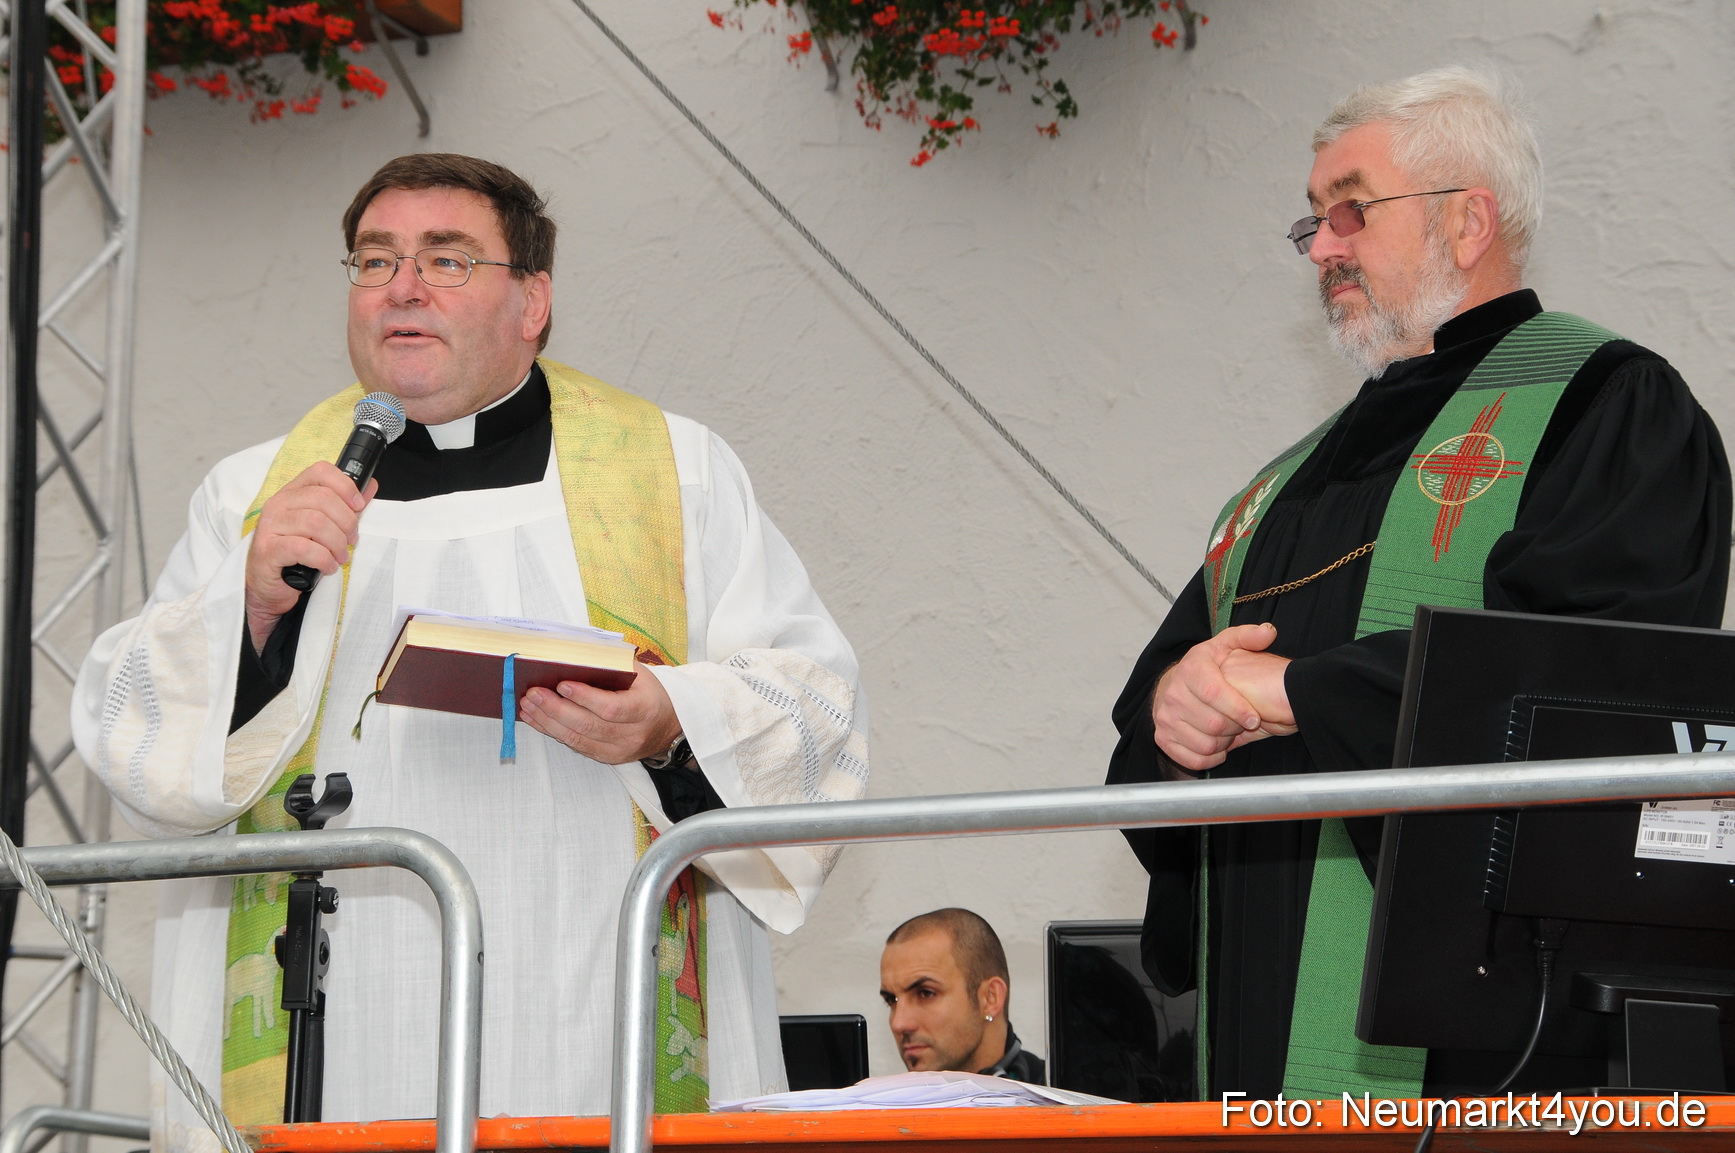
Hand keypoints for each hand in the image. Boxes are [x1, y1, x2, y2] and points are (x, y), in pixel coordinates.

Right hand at [244, 463, 375, 651]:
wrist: (268, 586)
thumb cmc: (296, 554)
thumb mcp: (323, 527)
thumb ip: (344, 506)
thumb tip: (370, 485)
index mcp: (293, 493)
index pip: (320, 472)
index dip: (345, 486)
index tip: (358, 507)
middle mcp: (278, 504)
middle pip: (323, 498)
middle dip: (347, 522)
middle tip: (351, 541)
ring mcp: (270, 526)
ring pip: (316, 523)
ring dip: (337, 543)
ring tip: (340, 557)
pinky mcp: (267, 550)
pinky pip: (304, 548)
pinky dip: (323, 559)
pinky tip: (327, 567)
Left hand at [518, 663, 683, 764]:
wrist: (667, 726)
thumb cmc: (648, 692)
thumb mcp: (639, 673)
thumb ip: (611, 665)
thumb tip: (572, 657)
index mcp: (645, 708)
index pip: (612, 707)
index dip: (585, 698)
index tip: (562, 684)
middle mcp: (633, 734)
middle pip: (589, 726)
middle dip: (556, 709)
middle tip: (534, 694)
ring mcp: (619, 750)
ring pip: (578, 739)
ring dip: (548, 721)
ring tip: (528, 705)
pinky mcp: (606, 758)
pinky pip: (575, 746)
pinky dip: (553, 732)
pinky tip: (537, 719)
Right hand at [1150, 623, 1291, 772]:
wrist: (1172, 686)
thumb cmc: (1205, 668)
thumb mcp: (1225, 647)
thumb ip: (1248, 637)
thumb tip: (1268, 632)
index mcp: (1190, 669)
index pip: (1213, 693)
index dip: (1237, 709)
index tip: (1254, 718)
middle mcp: (1172, 694)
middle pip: (1213, 723)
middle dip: (1235, 726)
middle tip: (1242, 723)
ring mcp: (1165, 718)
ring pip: (1205, 743)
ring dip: (1225, 742)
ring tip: (1230, 731)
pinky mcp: (1162, 737)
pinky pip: (1192, 759)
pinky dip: (1210, 758)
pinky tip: (1219, 747)